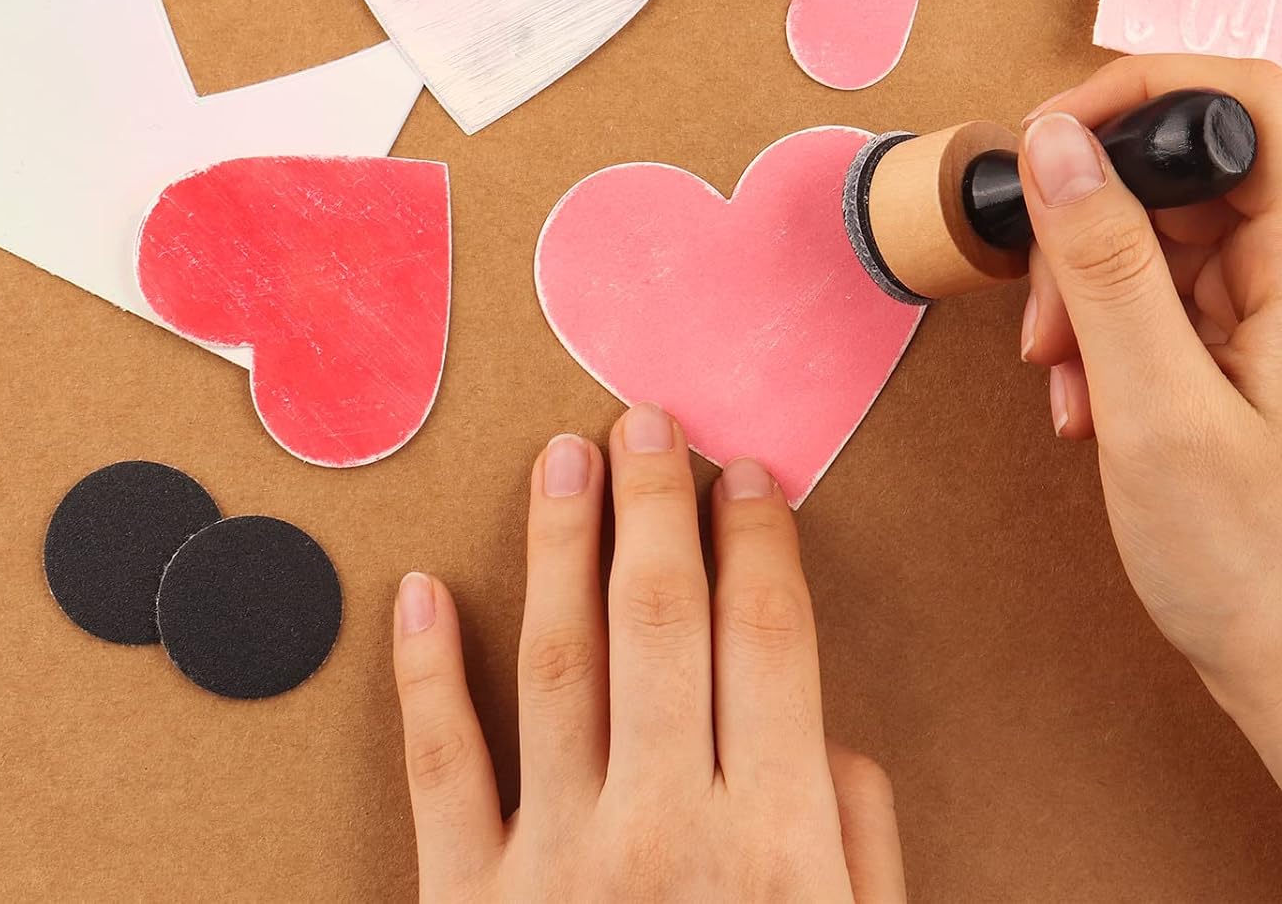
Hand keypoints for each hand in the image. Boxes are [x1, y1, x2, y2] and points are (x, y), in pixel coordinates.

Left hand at [391, 405, 903, 901]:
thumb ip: (864, 848)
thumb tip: (835, 737)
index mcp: (778, 843)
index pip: (770, 642)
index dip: (760, 543)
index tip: (745, 474)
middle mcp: (666, 832)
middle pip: (664, 623)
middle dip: (656, 508)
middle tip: (646, 421)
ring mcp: (556, 867)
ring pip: (557, 666)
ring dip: (558, 549)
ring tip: (560, 459)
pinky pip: (441, 774)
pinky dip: (423, 677)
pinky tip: (417, 593)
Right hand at [1017, 54, 1281, 900]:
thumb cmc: (1267, 576)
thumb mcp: (1153, 409)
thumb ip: (1101, 262)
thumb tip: (1057, 140)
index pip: (1237, 100)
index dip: (1132, 99)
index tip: (1049, 146)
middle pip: (1192, 176)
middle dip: (1094, 230)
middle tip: (1046, 320)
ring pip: (1181, 240)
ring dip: (1102, 297)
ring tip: (1072, 382)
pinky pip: (1196, 299)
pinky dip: (1134, 336)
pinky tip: (1103, 403)